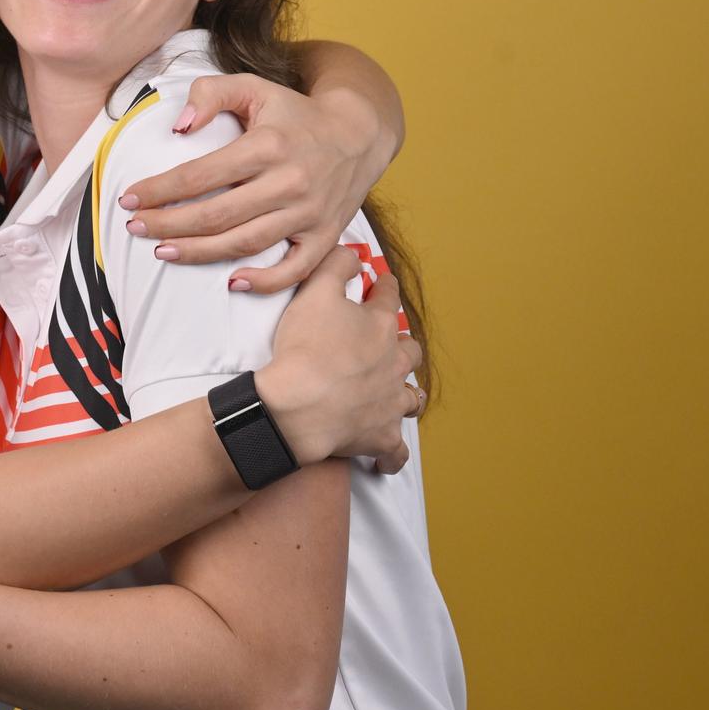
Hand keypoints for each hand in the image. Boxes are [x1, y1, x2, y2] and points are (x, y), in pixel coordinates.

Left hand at [117, 74, 393, 292]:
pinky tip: (232, 282)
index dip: (159, 189)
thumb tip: (179, 126)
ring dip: (200, 253)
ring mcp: (309, 213)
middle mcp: (290, 182)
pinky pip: (294, 270)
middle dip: (168, 224)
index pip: (201, 175)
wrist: (359, 134)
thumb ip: (211, 94)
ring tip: (163, 251)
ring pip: (245, 243)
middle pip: (216, 215)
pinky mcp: (325, 235)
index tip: (129, 197)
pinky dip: (265, 281)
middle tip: (135, 227)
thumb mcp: (254, 88)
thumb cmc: (294, 114)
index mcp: (268, 146)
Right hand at [254, 247, 421, 473]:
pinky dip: (391, 454)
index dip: (383, 287)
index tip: (380, 282)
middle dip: (400, 343)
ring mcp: (390, 402)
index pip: (388, 298)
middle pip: (409, 349)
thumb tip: (353, 253)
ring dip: (405, 392)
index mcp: (380, 326)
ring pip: (411, 396)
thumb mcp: (314, 291)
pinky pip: (394, 451)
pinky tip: (387, 456)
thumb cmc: (304, 350)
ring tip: (396, 391)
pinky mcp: (381, 436)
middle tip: (386, 342)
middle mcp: (394, 363)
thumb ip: (335, 264)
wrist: (297, 407)